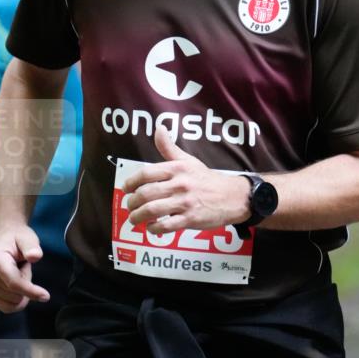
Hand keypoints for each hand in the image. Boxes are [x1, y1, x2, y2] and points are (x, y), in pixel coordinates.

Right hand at [0, 225, 48, 312]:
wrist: (4, 237)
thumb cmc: (18, 238)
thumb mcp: (28, 238)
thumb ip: (32, 247)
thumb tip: (35, 256)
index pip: (14, 283)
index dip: (31, 291)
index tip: (46, 296)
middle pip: (17, 294)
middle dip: (27, 282)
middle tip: (22, 266)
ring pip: (14, 302)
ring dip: (22, 289)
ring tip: (17, 271)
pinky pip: (8, 307)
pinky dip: (17, 299)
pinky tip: (15, 282)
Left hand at [122, 125, 249, 233]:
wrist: (232, 196)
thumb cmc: (206, 179)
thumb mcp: (188, 160)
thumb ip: (169, 147)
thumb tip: (159, 128)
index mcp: (177, 169)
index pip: (146, 174)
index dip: (131, 182)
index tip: (126, 188)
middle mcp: (179, 184)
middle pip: (146, 193)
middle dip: (132, 202)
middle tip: (130, 206)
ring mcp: (185, 203)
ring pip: (152, 211)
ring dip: (138, 217)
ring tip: (134, 219)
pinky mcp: (190, 219)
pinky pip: (166, 226)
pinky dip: (154, 229)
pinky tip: (151, 227)